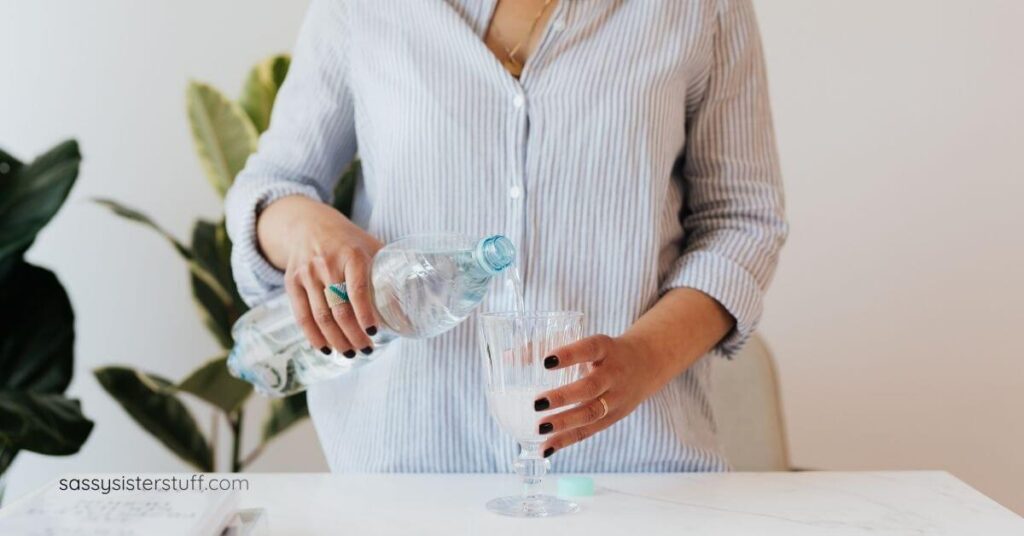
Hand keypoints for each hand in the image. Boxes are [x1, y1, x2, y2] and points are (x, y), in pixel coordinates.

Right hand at [257, 195, 382, 356]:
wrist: (309, 225)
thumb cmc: (348, 241)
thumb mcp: (371, 247)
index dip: (365, 315)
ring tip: (350, 353)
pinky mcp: (292, 283)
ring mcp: (307, 274)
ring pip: (321, 316)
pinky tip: (326, 349)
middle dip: (354, 335)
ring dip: (336, 340)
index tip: (375, 333)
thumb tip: (411, 306)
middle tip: (366, 349)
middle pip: (339, 309)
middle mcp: (326, 264)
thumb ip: (388, 272)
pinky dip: (314, 336)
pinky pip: (302, 316)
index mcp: (351, 254)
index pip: (357, 289)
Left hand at [532, 334, 676, 457]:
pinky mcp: (613, 417)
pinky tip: (546, 448)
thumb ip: (548, 347)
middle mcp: (613, 374)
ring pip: (591, 414)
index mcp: (605, 348)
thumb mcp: (586, 343)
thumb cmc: (603, 352)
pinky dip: (566, 441)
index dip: (570, 355)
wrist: (646, 364)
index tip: (546, 361)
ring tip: (539, 429)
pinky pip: (589, 431)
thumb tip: (508, 357)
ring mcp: (616, 399)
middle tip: (536, 403)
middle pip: (590, 388)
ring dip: (564, 424)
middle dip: (563, 397)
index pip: (589, 350)